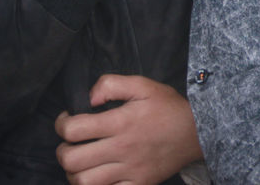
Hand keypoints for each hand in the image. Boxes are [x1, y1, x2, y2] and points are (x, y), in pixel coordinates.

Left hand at [55, 75, 202, 184]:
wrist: (198, 133)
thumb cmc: (168, 108)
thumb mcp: (144, 85)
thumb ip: (112, 84)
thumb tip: (89, 98)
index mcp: (122, 122)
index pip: (74, 129)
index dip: (61, 124)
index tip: (67, 120)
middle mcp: (123, 149)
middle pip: (72, 160)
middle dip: (62, 151)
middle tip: (70, 144)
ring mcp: (130, 171)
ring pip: (83, 182)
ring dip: (74, 173)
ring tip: (81, 162)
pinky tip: (97, 176)